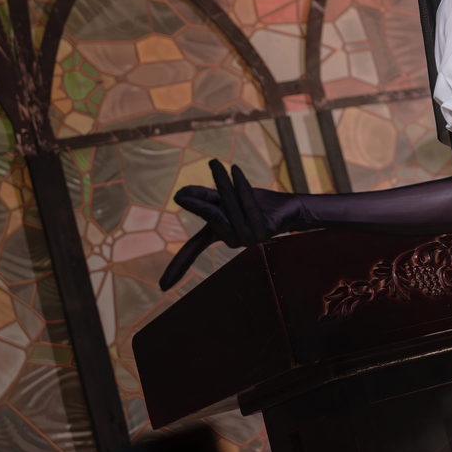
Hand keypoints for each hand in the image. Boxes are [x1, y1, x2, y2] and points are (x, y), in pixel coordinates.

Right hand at [157, 160, 301, 290]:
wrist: (289, 207)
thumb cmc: (258, 204)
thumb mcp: (226, 197)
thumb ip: (206, 198)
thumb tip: (179, 196)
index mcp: (222, 234)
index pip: (195, 249)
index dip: (179, 266)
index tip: (162, 287)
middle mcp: (234, 240)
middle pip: (210, 217)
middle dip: (197, 203)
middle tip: (178, 195)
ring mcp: (250, 238)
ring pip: (229, 208)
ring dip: (222, 184)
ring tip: (214, 163)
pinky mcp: (264, 230)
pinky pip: (248, 205)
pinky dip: (241, 186)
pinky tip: (236, 170)